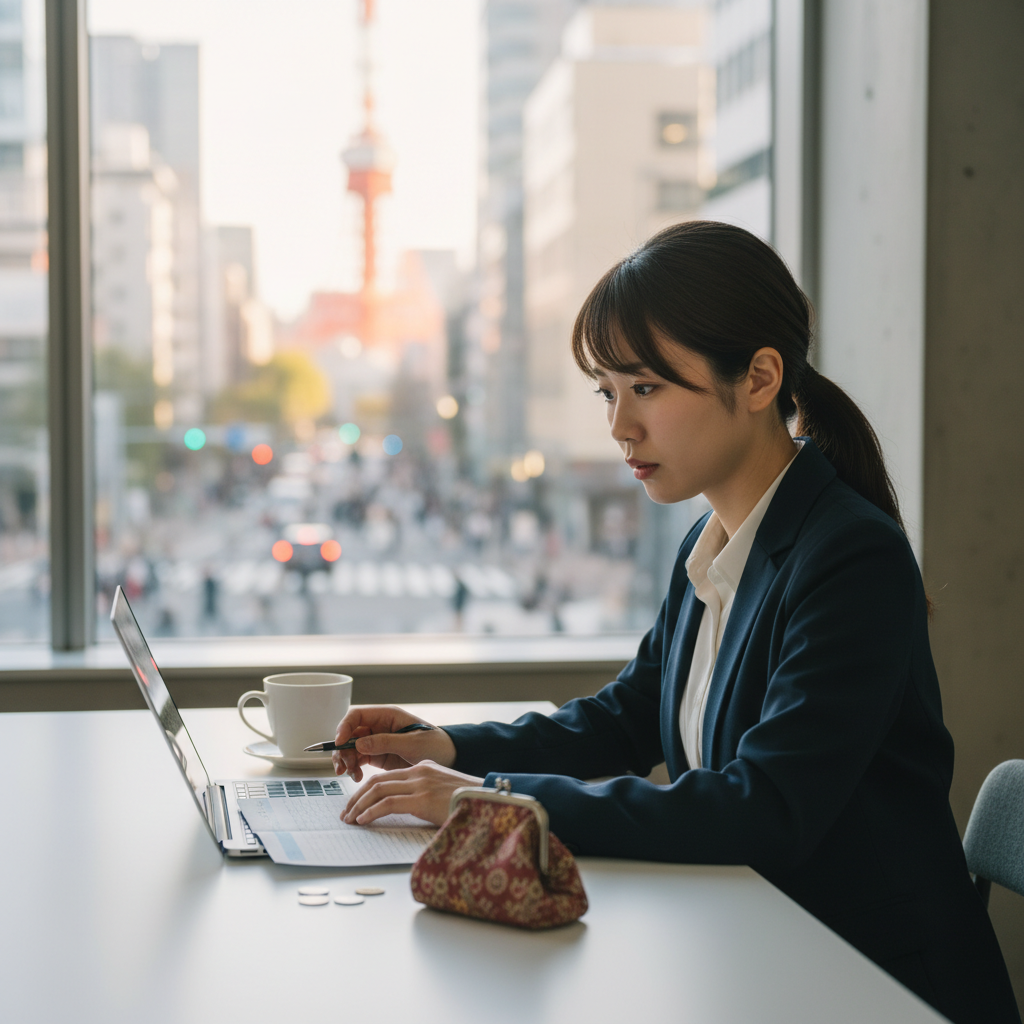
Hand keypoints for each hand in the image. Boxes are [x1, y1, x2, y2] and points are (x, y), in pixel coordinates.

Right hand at [331, 705, 456, 781]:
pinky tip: (357, 777)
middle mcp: (378, 727)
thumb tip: (358, 743)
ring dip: (346, 761)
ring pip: (350, 748)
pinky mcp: (377, 756)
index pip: (356, 716)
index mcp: (387, 715)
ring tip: (351, 774)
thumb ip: (385, 742)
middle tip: (345, 766)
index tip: (340, 742)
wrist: (447, 758)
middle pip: (349, 733)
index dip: (344, 727)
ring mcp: (376, 742)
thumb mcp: (411, 743)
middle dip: (342, 749)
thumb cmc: (434, 744)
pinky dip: (353, 768)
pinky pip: (357, 760)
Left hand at [342, 761, 483, 825]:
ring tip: (350, 819)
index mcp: (424, 768)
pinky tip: (363, 821)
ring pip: (378, 790)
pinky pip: (387, 804)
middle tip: (347, 812)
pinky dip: (371, 812)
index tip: (358, 803)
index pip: (387, 776)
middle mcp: (419, 772)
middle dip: (357, 797)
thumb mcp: (444, 793)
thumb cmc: (470, 802)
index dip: (368, 790)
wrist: (489, 801)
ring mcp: (420, 784)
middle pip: (378, 781)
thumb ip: (426, 796)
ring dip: (359, 805)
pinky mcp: (421, 799)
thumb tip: (410, 811)